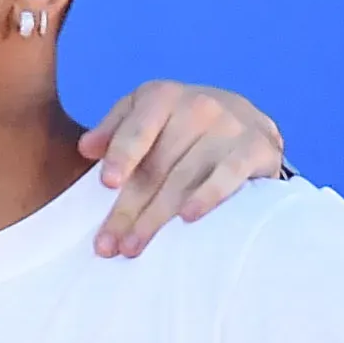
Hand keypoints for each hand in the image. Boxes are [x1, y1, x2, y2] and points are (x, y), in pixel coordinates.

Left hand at [78, 82, 286, 255]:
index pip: (137, 129)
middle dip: (128, 208)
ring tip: (132, 246)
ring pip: (185, 177)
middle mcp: (197, 105)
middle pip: (156, 165)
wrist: (246, 120)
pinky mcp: (257, 147)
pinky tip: (188, 218)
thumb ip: (113, 130)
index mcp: (161, 96)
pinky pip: (229, 175)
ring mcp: (230, 126)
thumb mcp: (144, 116)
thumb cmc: (181, 125)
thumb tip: (85, 148)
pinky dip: (208, 196)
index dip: (122, 156)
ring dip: (156, 216)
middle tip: (107, 243)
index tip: (107, 184)